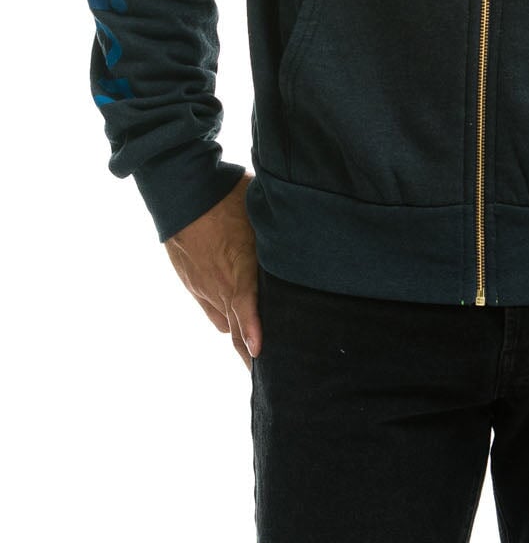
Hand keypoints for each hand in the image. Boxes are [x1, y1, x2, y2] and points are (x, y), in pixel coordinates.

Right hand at [164, 172, 260, 369]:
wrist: (181, 192)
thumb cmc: (226, 195)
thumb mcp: (258, 209)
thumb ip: (278, 232)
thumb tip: (307, 233)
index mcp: (237, 263)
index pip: (244, 303)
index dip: (253, 327)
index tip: (261, 350)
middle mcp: (219, 282)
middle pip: (236, 327)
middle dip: (253, 352)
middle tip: (273, 376)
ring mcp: (204, 287)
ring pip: (227, 324)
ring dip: (243, 340)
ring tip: (264, 359)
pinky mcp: (194, 284)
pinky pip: (214, 312)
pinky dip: (231, 323)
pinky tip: (243, 332)